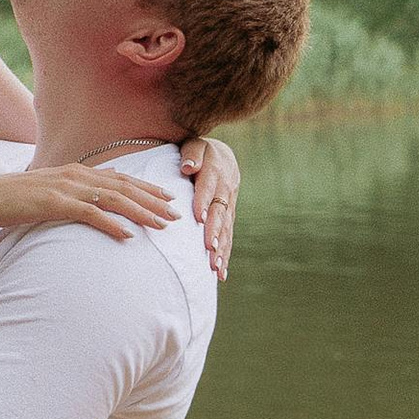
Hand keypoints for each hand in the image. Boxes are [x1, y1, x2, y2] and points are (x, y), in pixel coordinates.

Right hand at [0, 161, 172, 244]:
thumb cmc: (17, 197)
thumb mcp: (52, 189)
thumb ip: (77, 189)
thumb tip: (100, 190)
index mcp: (78, 171)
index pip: (121, 177)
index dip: (147, 187)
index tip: (167, 197)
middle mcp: (78, 175)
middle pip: (125, 187)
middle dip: (153, 201)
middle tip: (176, 214)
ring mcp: (68, 188)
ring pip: (115, 199)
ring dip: (141, 212)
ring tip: (161, 225)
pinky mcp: (57, 204)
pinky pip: (91, 214)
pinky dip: (112, 225)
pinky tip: (128, 236)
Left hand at [180, 135, 239, 279]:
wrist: (223, 157)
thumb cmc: (201, 151)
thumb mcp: (195, 145)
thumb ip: (192, 155)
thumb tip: (188, 167)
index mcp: (215, 173)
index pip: (209, 188)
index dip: (204, 202)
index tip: (199, 217)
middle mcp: (225, 191)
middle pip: (220, 213)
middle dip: (215, 232)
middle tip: (209, 249)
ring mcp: (230, 206)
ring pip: (226, 229)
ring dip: (221, 249)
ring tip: (215, 267)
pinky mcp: (230, 218)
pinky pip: (228, 237)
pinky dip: (225, 255)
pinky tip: (220, 273)